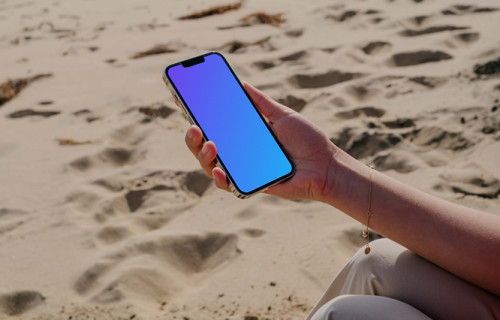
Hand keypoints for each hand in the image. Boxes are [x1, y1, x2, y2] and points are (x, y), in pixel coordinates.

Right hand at [184, 81, 336, 200]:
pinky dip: (220, 178)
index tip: (180, 100)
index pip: (214, 124)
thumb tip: (241, 84)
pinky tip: (219, 169)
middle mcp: (238, 152)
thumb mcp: (281, 115)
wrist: (324, 165)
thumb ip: (261, 102)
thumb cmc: (306, 140)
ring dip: (202, 155)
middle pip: (204, 146)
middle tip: (193, 127)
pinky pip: (227, 184)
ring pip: (210, 165)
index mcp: (243, 134)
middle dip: (192, 137)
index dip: (196, 115)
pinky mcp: (249, 185)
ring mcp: (242, 169)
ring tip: (209, 143)